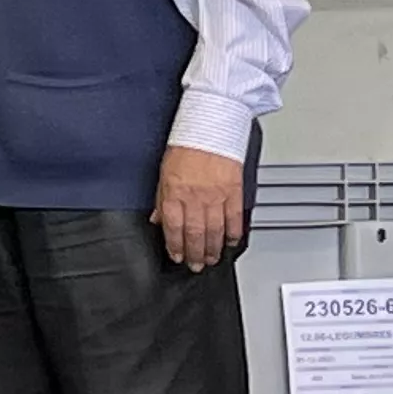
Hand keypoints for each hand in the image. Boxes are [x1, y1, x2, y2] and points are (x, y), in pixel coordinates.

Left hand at [155, 144, 247, 271]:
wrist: (210, 128)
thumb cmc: (185, 145)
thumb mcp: (163, 173)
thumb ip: (162, 200)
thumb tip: (158, 219)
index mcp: (175, 193)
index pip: (174, 228)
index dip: (175, 246)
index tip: (177, 256)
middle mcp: (196, 198)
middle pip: (196, 234)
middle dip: (195, 254)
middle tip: (196, 265)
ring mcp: (217, 197)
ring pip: (216, 231)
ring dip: (214, 249)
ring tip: (212, 259)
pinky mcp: (234, 192)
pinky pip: (235, 218)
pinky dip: (234, 233)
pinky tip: (231, 242)